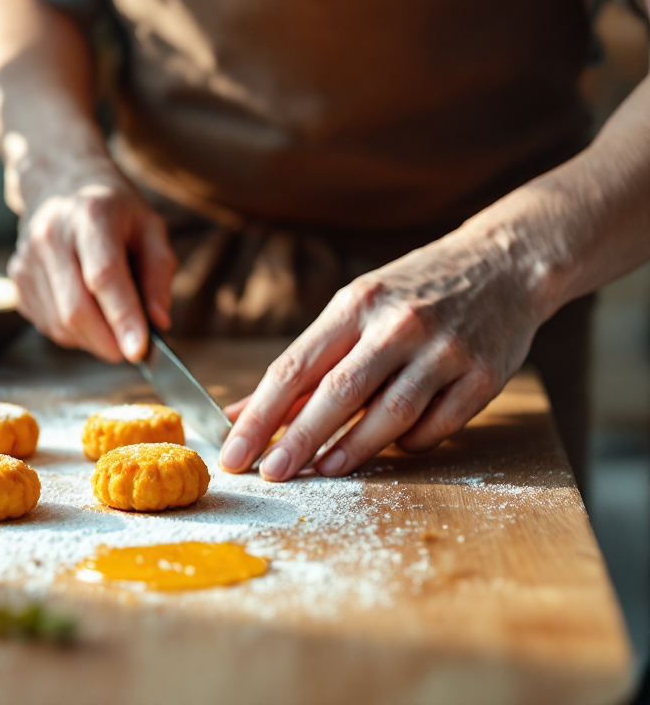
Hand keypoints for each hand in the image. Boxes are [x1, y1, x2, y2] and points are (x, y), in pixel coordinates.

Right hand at [8, 166, 176, 362]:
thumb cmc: (112, 208)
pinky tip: (86, 308)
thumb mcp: (149, 227)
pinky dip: (73, 331)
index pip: (104, 276)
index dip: (122, 317)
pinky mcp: (16, 278)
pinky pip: (47, 324)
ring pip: (60, 324)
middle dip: (108, 341)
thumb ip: (158, 273)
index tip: (139, 351)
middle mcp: (50, 235)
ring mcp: (27, 258)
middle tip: (132, 349)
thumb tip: (158, 323)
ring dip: (92, 338)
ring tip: (110, 318)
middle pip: (75, 309)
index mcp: (90, 215)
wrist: (59, 182)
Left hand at [218, 228, 548, 479]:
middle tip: (271, 474)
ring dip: (353, 449)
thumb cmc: (412, 293)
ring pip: (390, 414)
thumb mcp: (353, 309)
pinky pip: (438, 426)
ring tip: (324, 471)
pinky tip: (392, 449)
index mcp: (354, 305)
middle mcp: (397, 325)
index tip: (233, 452)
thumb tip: (243, 413)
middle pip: (338, 393)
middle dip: (298, 439)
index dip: (259, 415)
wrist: (504, 263)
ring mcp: (443, 350)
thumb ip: (304, 364)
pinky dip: (410, 444)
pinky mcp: (483, 375)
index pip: (294, 367)